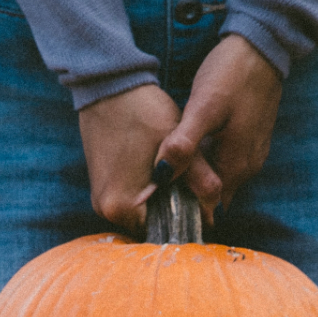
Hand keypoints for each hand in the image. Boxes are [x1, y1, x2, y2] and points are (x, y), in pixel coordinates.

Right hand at [79, 85, 218, 232]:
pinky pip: (131, 199)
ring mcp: (101, 199)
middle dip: (173, 208)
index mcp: (122, 206)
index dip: (186, 218)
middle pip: (152, 223)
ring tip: (176, 175)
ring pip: (143, 211)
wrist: (109, 86)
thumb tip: (216, 209)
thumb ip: (199, 178)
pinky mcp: (101, 186)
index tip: (200, 203)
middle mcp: (106, 209)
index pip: (163, 230)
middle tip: (190, 185)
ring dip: (162, 199)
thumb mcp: (178, 144)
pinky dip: (148, 190)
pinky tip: (160, 171)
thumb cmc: (143, 112)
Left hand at [157, 35, 282, 218]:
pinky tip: (188, 150)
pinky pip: (225, 163)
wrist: (261, 46)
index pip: (207, 206)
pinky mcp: (250, 140)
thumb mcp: (203, 108)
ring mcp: (251, 154)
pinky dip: (206, 163)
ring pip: (219, 179)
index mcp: (236, 166)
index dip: (182, 207)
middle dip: (186, 195)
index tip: (155, 202)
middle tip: (153, 188)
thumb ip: (184, 144)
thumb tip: (162, 176)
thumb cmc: (231, 75)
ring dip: (196, 178)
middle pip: (213, 195)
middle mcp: (247, 168)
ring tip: (165, 170)